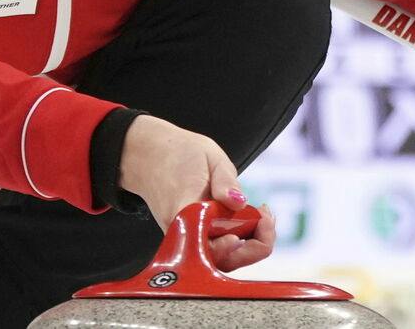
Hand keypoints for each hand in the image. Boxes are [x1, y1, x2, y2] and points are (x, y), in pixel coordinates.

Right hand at [117, 115, 274, 270]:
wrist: (147, 155)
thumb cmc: (178, 154)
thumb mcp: (210, 156)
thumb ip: (226, 181)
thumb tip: (239, 203)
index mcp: (187, 213)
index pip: (217, 247)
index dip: (243, 246)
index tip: (259, 219)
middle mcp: (183, 233)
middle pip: (224, 260)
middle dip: (255, 246)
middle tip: (267, 216)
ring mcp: (186, 239)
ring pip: (223, 258)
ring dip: (249, 243)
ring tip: (262, 215)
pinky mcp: (191, 238)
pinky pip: (217, 248)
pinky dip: (238, 237)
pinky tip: (249, 217)